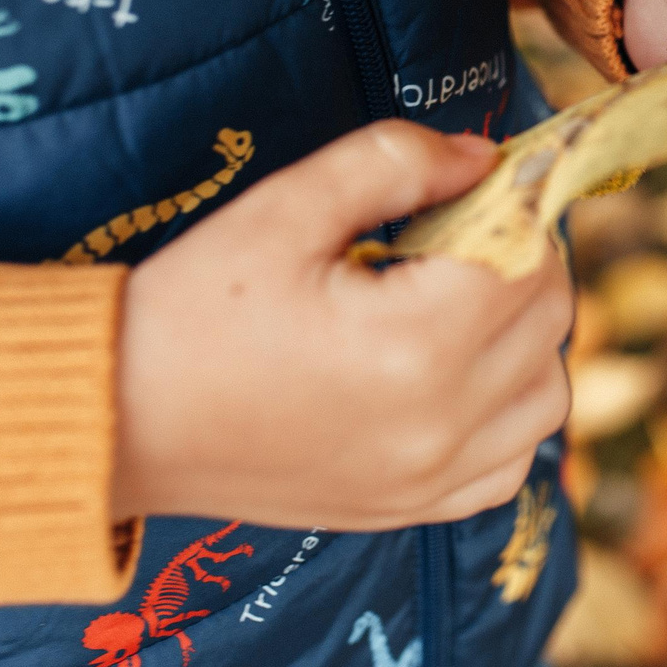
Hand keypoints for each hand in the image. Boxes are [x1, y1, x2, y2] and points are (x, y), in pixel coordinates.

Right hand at [111, 122, 573, 528]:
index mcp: (412, 344)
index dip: (513, 201)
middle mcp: (439, 423)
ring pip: (549, 392)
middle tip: (458, 230)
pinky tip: (454, 374)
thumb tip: (486, 155)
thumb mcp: (284, 209)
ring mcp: (430, 479)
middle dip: (523, 256)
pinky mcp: (412, 510)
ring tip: (455, 300)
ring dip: (527, 336)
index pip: (528, 254)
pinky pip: (513, 461)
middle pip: (550, 317)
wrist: (116, 422)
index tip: (476, 178)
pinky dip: (508, 412)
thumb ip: (395, 163)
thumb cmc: (189, 310)